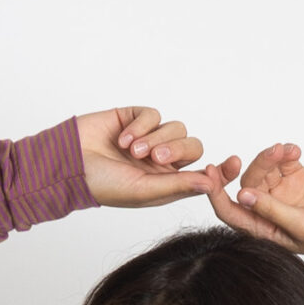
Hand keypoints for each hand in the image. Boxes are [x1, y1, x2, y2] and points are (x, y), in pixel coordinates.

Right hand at [78, 106, 239, 209]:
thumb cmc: (103, 186)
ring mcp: (150, 139)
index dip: (221, 170)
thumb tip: (211, 184)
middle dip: (177, 151)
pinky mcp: (136, 118)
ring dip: (155, 138)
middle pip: (192, 147)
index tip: (233, 163)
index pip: (204, 174)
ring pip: (176, 128)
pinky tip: (123, 138)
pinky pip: (154, 114)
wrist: (70, 164)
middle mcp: (162, 162)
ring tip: (131, 151)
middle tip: (154, 160)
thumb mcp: (144, 190)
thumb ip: (179, 185)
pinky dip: (141, 125)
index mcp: (168, 185)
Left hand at [206, 143, 303, 258]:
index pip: (231, 212)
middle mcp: (269, 213)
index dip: (216, 193)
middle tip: (269, 153)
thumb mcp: (301, 226)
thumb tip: (243, 196)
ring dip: (272, 156)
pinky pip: (282, 160)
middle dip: (252, 166)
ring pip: (264, 169)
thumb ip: (272, 211)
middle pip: (247, 184)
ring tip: (287, 151)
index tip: (210, 170)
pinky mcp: (298, 178)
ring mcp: (283, 194)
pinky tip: (296, 150)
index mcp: (264, 231)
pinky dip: (286, 152)